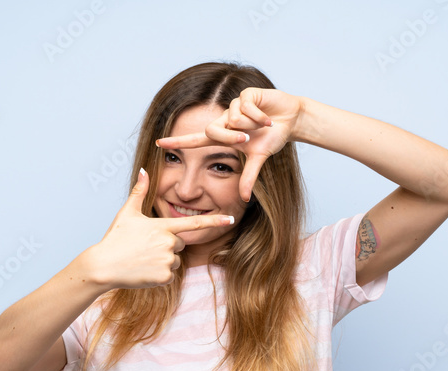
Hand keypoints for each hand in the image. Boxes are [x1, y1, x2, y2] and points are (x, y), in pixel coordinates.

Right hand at [88, 169, 234, 289]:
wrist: (103, 266)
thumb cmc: (115, 238)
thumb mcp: (127, 212)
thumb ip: (140, 191)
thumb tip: (143, 170)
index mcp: (163, 225)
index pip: (194, 222)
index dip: (214, 221)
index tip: (231, 219)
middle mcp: (168, 242)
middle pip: (180, 243)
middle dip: (168, 246)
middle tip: (146, 247)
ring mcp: (166, 260)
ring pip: (174, 261)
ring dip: (162, 261)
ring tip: (142, 259)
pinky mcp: (164, 276)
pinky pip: (169, 276)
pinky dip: (158, 276)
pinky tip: (143, 271)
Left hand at [155, 88, 303, 201]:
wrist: (289, 119)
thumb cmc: (271, 137)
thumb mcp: (259, 158)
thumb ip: (248, 177)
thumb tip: (244, 199)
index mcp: (223, 134)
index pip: (195, 139)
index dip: (178, 142)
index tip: (158, 144)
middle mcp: (225, 119)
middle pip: (213, 130)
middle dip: (231, 138)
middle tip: (248, 140)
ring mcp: (234, 106)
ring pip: (233, 118)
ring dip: (252, 125)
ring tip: (264, 125)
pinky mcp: (246, 95)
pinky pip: (247, 108)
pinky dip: (260, 116)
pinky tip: (268, 118)